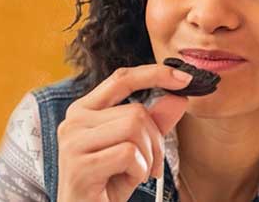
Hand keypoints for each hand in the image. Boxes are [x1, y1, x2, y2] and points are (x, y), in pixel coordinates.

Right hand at [56, 64, 192, 201]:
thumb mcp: (138, 149)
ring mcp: (73, 142)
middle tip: (152, 165)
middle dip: (155, 140)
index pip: (121, 78)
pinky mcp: (79, 166)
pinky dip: (139, 171)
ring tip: (138, 173)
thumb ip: (155, 121)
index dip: (154, 74)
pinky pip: (129, 154)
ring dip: (148, 156)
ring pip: (134, 129)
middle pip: (136, 111)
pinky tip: (126, 181)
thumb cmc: (108, 183)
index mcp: (84, 110)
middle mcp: (74, 121)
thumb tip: (178, 97)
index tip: (184, 78)